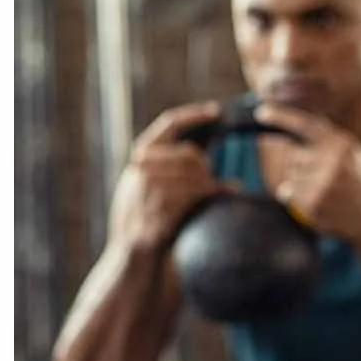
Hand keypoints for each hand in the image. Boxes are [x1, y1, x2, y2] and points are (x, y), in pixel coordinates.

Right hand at [109, 100, 230, 252]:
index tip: (216, 111)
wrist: (131, 249)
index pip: (169, 124)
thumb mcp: (147, 181)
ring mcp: (150, 186)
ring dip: (212, 181)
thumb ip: (167, 163)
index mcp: (141, 155)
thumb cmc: (145, 214)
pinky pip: (199, 191)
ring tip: (222, 187)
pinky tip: (229, 189)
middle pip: (190, 152)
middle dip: (206, 165)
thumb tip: (203, 147)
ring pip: (196, 172)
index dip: (194, 115)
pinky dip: (218, 190)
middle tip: (212, 178)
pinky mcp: (162, 205)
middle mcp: (143, 167)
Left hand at [252, 104, 360, 243]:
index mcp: (341, 144)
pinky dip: (295, 196)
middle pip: (293, 155)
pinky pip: (287, 192)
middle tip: (322, 176)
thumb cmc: (355, 179)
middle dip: (302, 165)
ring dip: (300, 181)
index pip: (306, 125)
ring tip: (322, 189)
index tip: (261, 112)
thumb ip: (327, 137)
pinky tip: (316, 200)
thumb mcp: (351, 152)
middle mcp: (332, 162)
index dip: (281, 117)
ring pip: (290, 174)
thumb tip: (292, 123)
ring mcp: (322, 184)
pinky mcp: (312, 203)